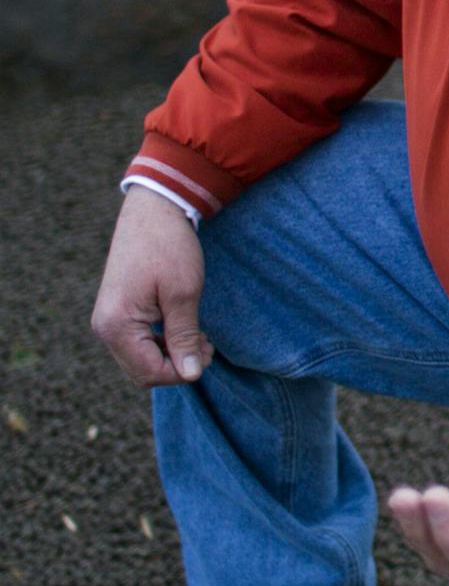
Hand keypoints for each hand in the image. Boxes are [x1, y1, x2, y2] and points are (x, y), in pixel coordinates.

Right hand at [90, 186, 213, 387]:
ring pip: (140, 358)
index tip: (207, 353)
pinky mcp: (117, 311)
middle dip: (176, 364)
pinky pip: (138, 342)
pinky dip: (162, 342)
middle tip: (206, 345)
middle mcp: (105, 327)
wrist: (153, 210)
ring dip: (171, 354)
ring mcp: (108, 319)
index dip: (181, 371)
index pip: (149, 372)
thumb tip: (190, 374)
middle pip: (142, 370)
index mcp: (117, 325)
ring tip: (200, 336)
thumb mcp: (183, 293)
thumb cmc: (169, 247)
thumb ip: (184, 336)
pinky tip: (184, 328)